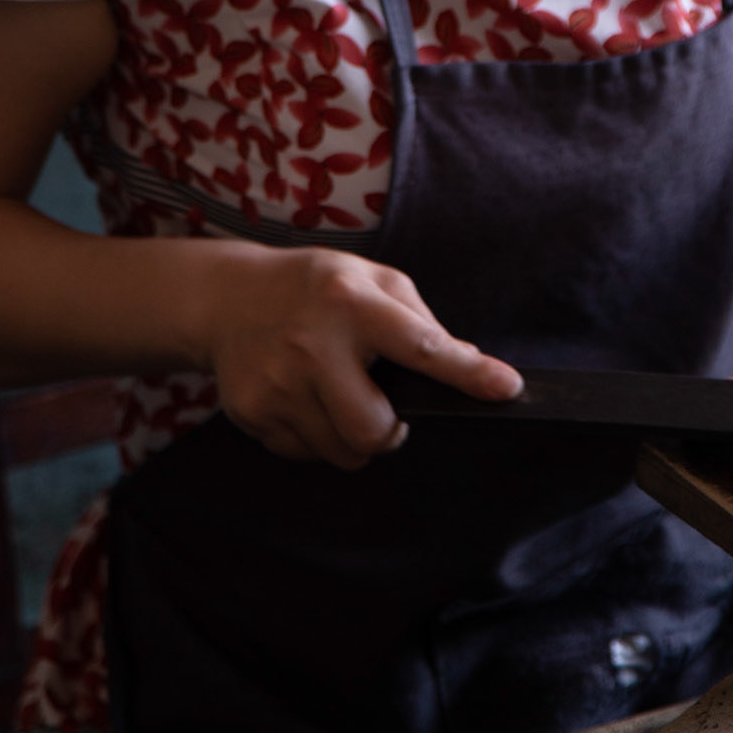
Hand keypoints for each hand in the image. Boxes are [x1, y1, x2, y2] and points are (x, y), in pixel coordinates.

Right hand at [199, 245, 521, 467]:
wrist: (226, 298)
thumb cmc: (314, 286)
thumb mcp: (369, 278)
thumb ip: (418, 320)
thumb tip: (467, 364)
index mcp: (351, 302)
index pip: (422, 345)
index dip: (468, 372)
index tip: (506, 388)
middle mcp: (312, 345)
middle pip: (375, 429)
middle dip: (390, 429)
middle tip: (381, 402)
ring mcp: (278, 384)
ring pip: (343, 452)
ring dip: (353, 434)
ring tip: (336, 392)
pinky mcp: (252, 413)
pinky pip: (307, 454)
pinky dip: (317, 437)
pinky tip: (304, 397)